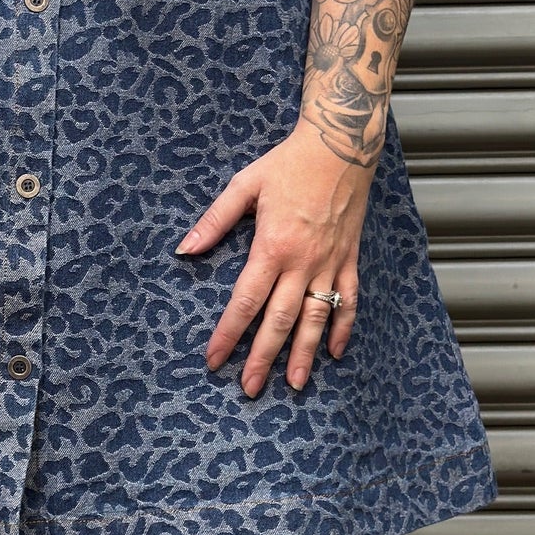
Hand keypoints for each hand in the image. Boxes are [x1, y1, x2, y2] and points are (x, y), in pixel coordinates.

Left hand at [178, 116, 378, 396]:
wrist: (341, 145)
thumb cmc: (288, 163)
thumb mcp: (244, 185)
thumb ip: (215, 221)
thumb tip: (185, 249)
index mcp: (272, 246)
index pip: (245, 301)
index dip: (228, 333)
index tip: (215, 359)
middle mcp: (303, 262)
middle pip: (280, 320)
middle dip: (262, 357)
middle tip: (249, 388)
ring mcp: (330, 263)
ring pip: (316, 319)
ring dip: (304, 355)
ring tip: (294, 384)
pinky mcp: (350, 259)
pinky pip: (349, 301)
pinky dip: (342, 328)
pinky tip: (335, 352)